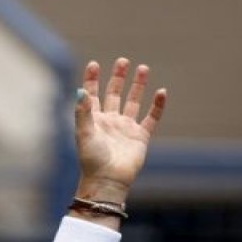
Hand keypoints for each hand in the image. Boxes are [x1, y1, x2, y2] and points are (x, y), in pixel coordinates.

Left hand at [73, 58, 166, 200]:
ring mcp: (126, 129)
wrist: (107, 180)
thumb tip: (80, 90)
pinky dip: (157, 106)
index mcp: (94, 120)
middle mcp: (110, 122)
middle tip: (123, 61)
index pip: (92, 95)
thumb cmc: (91, 159)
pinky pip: (151, 118)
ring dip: (138, 86)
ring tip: (143, 68)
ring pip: (133, 102)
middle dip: (118, 77)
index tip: (94, 64)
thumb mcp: (84, 133)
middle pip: (114, 94)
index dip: (92, 80)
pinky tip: (161, 92)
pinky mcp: (140, 137)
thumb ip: (82, 111)